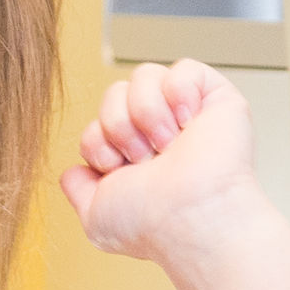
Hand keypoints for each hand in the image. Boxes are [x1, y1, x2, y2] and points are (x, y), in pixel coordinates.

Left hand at [58, 60, 289, 289]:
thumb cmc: (150, 221)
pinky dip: (180, 93)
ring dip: (147, 113)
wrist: (189, 216)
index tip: (119, 171)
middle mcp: (158, 132)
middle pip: (114, 93)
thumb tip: (73, 171)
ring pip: (144, 75)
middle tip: (146, 160)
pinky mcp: (216, 97)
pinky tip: (188, 123)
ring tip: (169, 145)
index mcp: (133, 157)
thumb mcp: (96, 217)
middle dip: (119, 126)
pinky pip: (184, 67)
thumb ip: (78, 190)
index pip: (96, 125)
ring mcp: (187, 112)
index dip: (98, 143)